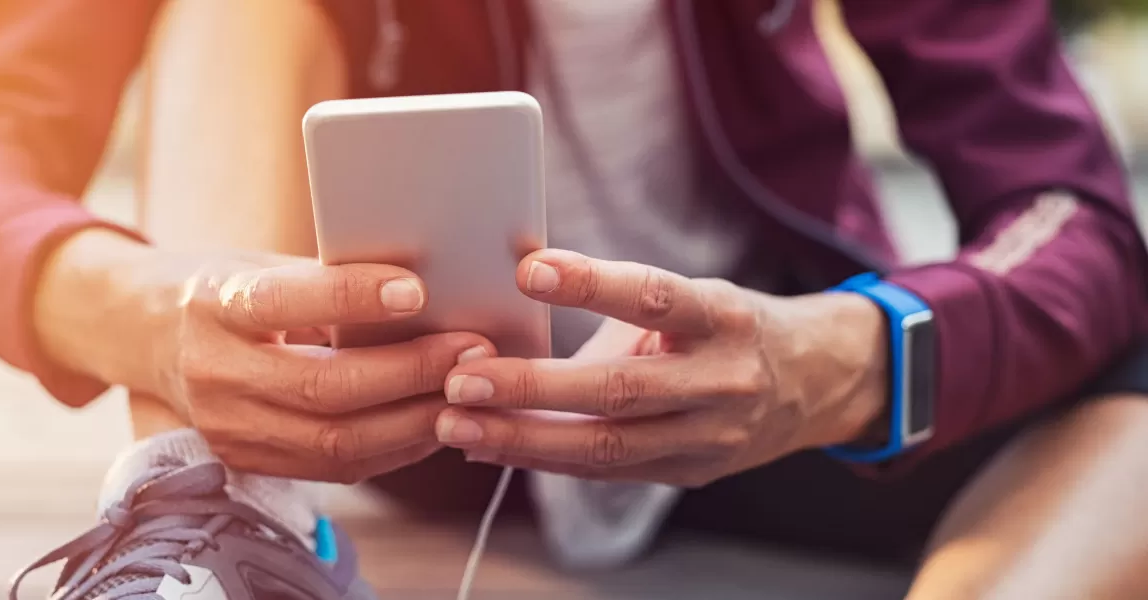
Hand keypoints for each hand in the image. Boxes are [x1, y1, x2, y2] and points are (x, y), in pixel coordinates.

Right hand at [36, 232, 493, 482]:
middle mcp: (213, 373)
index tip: (417, 288)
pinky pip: (334, 469)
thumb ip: (325, 280)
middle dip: (410, 373)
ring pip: (335, 442)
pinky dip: (394, 449)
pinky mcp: (246, 462)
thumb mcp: (257, 265)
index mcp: (212, 305)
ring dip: (414, 421)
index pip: (283, 302)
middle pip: (322, 388)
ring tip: (468, 393)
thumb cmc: (221, 288)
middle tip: (472, 350)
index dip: (352, 297)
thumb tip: (422, 290)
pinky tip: (435, 423)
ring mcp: (227, 428)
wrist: (143, 336)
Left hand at [433, 249, 886, 485]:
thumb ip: (613, 304)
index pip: (653, 296)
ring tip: (457, 425)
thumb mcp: (689, 299)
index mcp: (720, 317)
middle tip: (462, 380)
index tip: (529, 269)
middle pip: (619, 390)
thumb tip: (517, 294)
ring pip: (607, 446)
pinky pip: (607, 471)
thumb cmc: (724, 327)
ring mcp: (710, 437)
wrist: (815, 381)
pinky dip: (545, 459)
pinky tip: (491, 447)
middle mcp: (721, 380)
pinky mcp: (692, 473)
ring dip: (523, 439)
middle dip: (532, 388)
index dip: (591, 284)